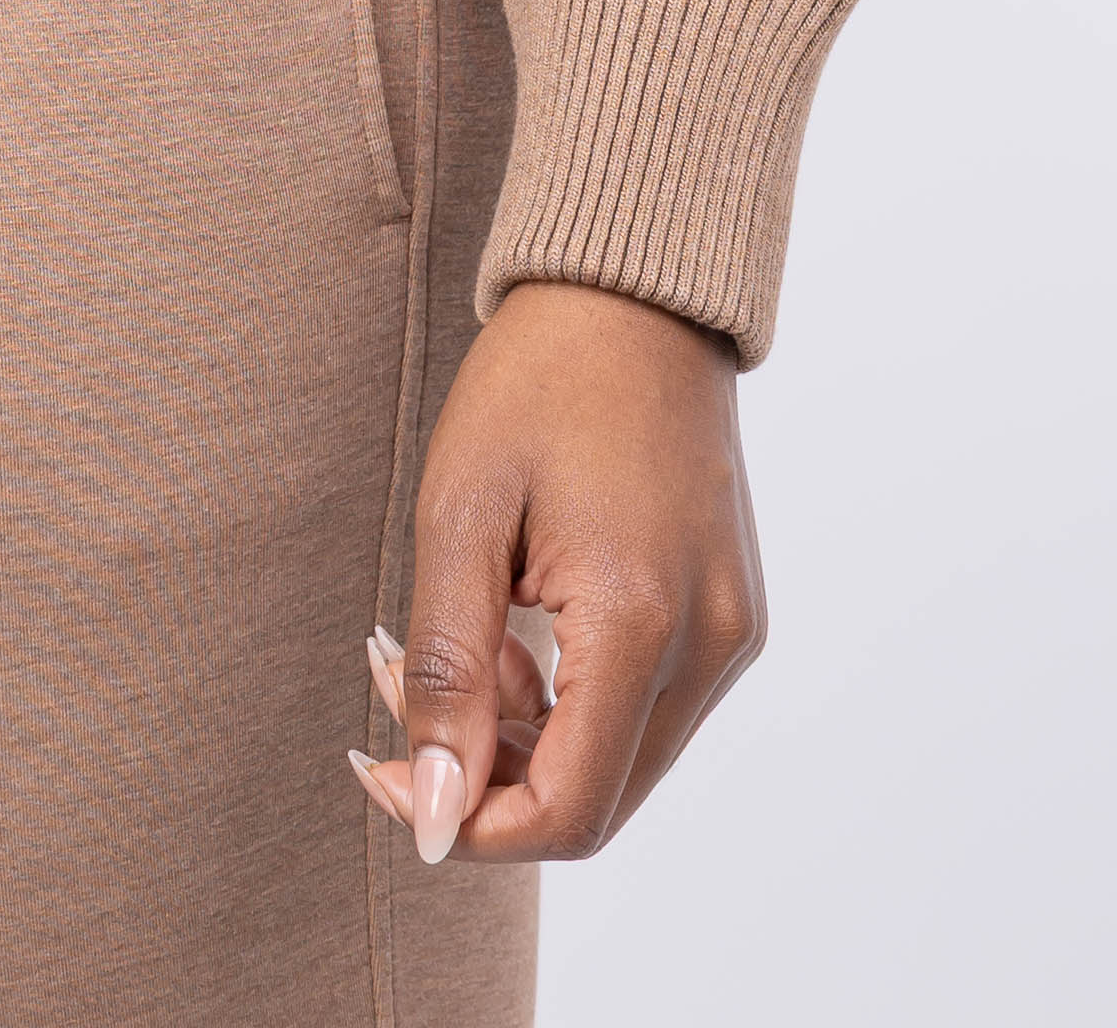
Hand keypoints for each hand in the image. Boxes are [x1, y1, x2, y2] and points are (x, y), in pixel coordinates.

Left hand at [352, 281, 762, 869]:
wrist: (631, 294)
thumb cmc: (537, 382)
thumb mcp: (461, 515)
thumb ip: (447, 672)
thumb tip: (434, 808)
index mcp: (643, 619)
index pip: (567, 810)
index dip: (468, 822)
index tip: (385, 776)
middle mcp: (708, 646)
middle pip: (595, 802)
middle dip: (486, 776)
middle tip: (400, 695)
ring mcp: (731, 634)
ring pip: (619, 763)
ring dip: (525, 737)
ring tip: (461, 639)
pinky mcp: (731, 617)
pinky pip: (648, 711)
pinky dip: (573, 701)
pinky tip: (520, 624)